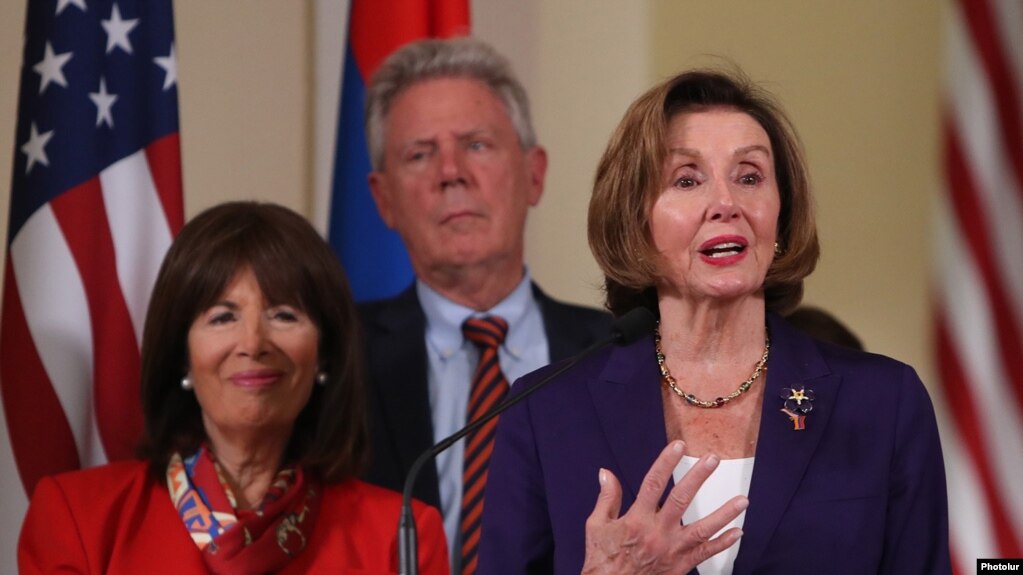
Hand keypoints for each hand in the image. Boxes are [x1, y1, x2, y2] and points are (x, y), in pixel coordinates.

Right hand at [581, 440, 747, 574]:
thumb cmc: (602, 559)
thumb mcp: (596, 526)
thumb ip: (606, 498)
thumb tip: (606, 473)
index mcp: (636, 520)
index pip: (652, 484)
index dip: (665, 463)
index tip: (677, 445)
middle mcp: (657, 533)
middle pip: (681, 500)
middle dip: (698, 477)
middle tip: (712, 459)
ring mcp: (671, 551)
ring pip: (702, 529)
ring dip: (724, 514)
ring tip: (742, 500)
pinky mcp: (680, 566)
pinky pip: (705, 554)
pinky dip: (723, 544)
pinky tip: (738, 532)